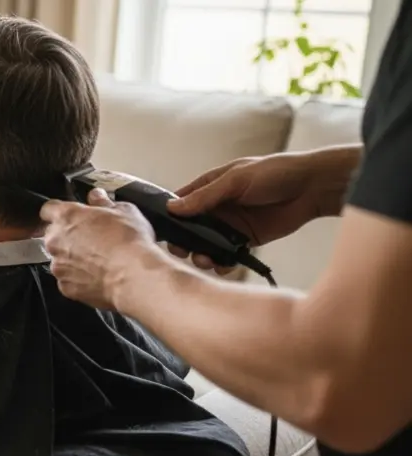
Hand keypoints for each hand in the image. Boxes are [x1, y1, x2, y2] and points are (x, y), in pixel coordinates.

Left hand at [40, 187, 161, 309]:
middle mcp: (55, 240)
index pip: (48, 209)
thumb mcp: (123, 210)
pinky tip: (97, 275)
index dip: (60, 211)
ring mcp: (58, 265)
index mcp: (66, 216)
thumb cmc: (128, 240)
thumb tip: (96, 197)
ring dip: (72, 258)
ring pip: (59, 258)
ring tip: (97, 260)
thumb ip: (104, 202)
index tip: (70, 215)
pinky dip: (78, 277)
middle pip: (53, 235)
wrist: (132, 275)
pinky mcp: (65, 287)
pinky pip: (67, 279)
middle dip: (67, 236)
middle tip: (91, 238)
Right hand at [165, 151, 335, 269]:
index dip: (168, 217)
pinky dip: (221, 264)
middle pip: (188, 230)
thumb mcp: (236, 180)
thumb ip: (205, 195)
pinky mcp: (244, 242)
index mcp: (210, 188)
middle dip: (182, 242)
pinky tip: (223, 265)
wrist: (312, 188)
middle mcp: (216, 209)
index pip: (180, 203)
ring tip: (205, 260)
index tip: (160, 232)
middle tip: (182, 251)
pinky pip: (226, 257)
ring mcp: (229, 227)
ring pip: (204, 246)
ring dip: (200, 255)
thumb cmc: (275, 173)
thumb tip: (172, 208)